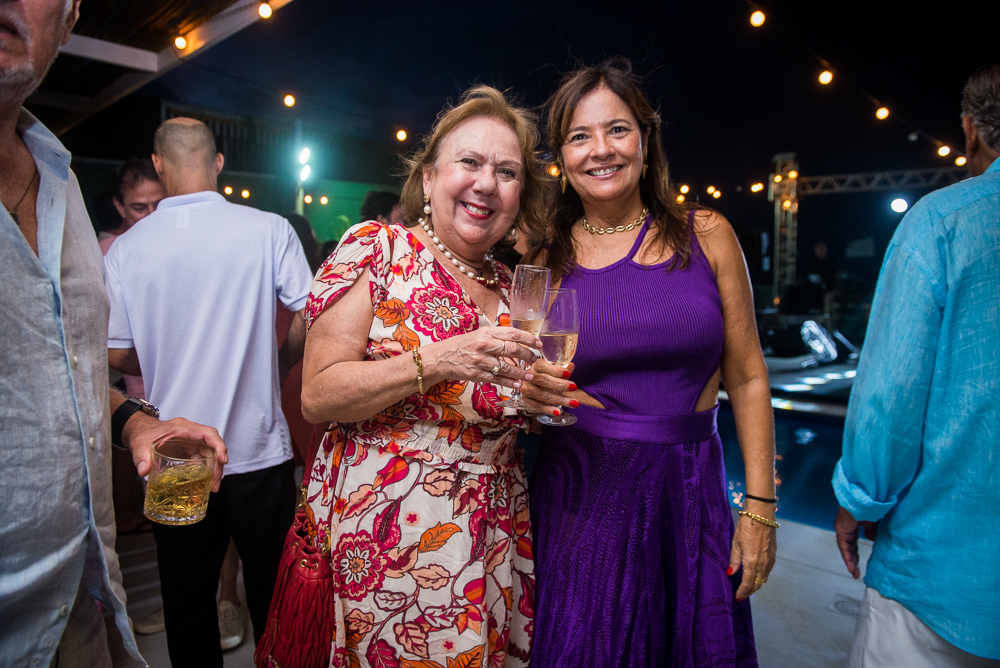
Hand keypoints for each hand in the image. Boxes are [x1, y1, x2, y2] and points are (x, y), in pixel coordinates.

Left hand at [122, 414, 227, 491]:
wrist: (140, 431)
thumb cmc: (143, 433)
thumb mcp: (140, 444)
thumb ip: (141, 457)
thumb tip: (144, 471)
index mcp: (183, 428)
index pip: (208, 434)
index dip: (218, 445)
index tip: (222, 460)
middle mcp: (191, 434)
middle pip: (212, 448)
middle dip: (217, 466)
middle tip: (215, 485)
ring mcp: (191, 442)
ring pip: (209, 455)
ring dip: (213, 471)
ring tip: (211, 488)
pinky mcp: (189, 450)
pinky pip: (201, 460)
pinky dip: (203, 472)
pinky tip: (200, 483)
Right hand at [424, 326, 540, 390]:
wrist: (442, 357)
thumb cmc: (464, 345)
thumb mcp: (480, 334)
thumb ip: (498, 336)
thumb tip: (520, 340)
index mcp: (487, 333)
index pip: (513, 333)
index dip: (529, 339)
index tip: (539, 344)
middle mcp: (484, 345)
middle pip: (512, 349)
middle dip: (527, 356)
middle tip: (535, 361)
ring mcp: (480, 361)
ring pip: (506, 368)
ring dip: (521, 373)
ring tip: (530, 376)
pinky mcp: (476, 374)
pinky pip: (496, 380)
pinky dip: (509, 383)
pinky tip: (517, 385)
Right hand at [520, 359, 578, 416]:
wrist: (535, 385)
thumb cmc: (546, 375)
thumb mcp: (553, 370)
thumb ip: (562, 369)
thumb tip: (571, 366)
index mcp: (536, 366)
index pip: (542, 366)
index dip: (555, 370)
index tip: (568, 374)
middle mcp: (529, 376)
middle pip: (543, 380)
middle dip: (560, 384)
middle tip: (574, 388)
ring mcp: (527, 388)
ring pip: (542, 395)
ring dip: (559, 399)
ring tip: (573, 403)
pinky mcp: (527, 399)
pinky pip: (538, 406)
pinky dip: (548, 409)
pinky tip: (558, 412)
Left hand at [729, 505, 776, 599]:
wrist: (761, 516)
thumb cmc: (746, 527)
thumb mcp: (736, 543)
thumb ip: (735, 560)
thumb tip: (731, 573)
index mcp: (752, 562)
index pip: (748, 583)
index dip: (743, 591)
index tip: (738, 596)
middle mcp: (763, 563)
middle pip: (757, 583)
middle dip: (750, 591)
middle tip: (743, 595)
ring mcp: (770, 559)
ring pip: (764, 578)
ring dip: (757, 585)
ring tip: (749, 588)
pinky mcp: (773, 554)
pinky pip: (768, 571)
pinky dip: (763, 576)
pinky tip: (758, 576)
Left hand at [834, 506, 877, 578]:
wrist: (864, 498)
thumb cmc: (869, 505)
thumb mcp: (872, 521)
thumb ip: (871, 530)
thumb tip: (872, 539)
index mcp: (851, 524)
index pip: (852, 541)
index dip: (855, 552)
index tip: (858, 562)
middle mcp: (845, 527)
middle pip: (848, 547)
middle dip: (853, 559)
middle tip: (856, 571)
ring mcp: (842, 528)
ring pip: (845, 549)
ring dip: (850, 561)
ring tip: (855, 573)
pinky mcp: (842, 530)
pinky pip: (844, 547)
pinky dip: (848, 557)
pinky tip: (852, 567)